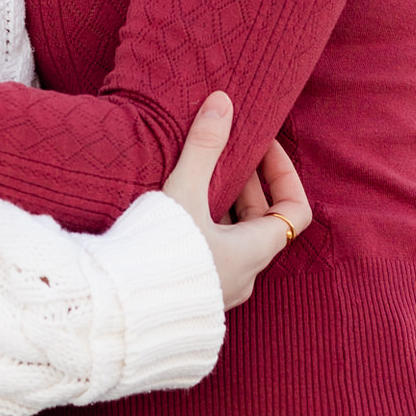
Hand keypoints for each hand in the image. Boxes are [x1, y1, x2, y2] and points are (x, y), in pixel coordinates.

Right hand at [162, 94, 311, 308]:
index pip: (295, 211)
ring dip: (222, 206)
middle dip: (246, 184)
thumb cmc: (160, 255)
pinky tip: (175, 213)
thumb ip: (204, 148)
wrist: (121, 313)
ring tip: (196, 177)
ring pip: (235, 239)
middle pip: (262, 221)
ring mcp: (218, 289)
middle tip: (224, 154)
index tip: (261, 147)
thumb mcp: (184, 194)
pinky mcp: (191, 296)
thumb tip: (222, 102)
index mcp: (254, 252)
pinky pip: (211, 255)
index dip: (284, 174)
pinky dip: (204, 227)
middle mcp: (243, 275)